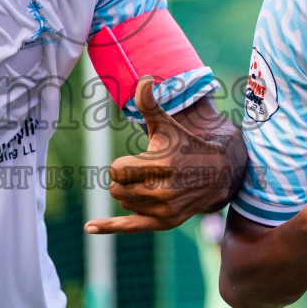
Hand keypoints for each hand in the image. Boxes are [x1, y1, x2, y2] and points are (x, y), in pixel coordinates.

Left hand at [87, 78, 230, 233]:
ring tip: (149, 184)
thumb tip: (143, 80)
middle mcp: (162, 191)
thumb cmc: (184, 145)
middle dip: (123, 179)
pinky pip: (129, 227)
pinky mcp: (165, 223)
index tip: (136, 161)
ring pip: (123, 202)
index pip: (117, 171)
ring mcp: (164, 209)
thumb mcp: (167, 125)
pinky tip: (89, 227)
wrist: (217, 174)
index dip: (122, 165)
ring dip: (129, 193)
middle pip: (116, 188)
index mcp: (160, 165)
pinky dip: (108, 227)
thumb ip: (150, 104)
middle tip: (140, 173)